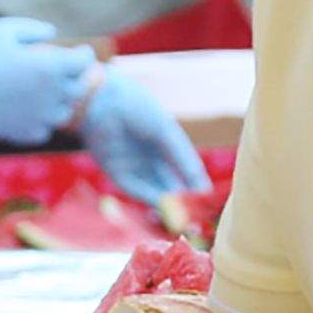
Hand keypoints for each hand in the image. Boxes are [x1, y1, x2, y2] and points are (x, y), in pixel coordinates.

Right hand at [0, 17, 98, 142]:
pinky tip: (27, 110)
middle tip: (62, 70)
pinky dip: (42, 119)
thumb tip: (51, 34)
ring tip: (43, 91)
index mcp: (51, 66)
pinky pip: (46, 128)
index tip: (78, 51)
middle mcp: (53, 94)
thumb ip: (34, 29)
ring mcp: (42, 117)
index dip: (83, 54)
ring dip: (59, 100)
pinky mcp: (28, 134)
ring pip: (65, 110)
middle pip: (80, 87)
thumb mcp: (3, 29)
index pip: (85, 61)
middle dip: (74, 77)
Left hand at [76, 67, 204, 202]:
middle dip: (183, 202)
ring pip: (155, 191)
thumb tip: (201, 187)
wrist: (103, 98)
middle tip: (196, 214)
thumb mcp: (165, 132)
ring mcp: (135, 167)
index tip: (209, 201)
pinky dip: (149, 197)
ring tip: (180, 214)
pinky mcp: (116, 172)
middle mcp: (152, 159)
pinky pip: (136, 189)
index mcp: (168, 146)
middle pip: (172, 186)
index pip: (187, 173)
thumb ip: (182, 159)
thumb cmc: (138, 107)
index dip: (197, 187)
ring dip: (166, 204)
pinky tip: (161, 203)